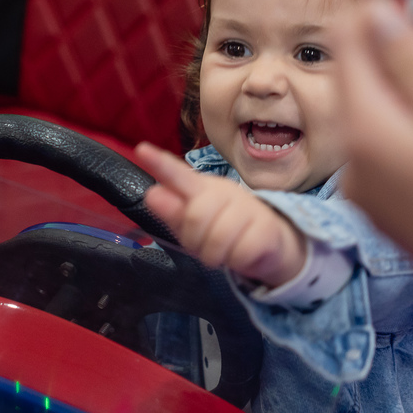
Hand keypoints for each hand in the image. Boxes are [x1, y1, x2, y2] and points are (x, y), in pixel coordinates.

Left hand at [135, 142, 307, 286]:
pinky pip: (239, 253)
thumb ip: (172, 210)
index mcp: (202, 188)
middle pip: (196, 215)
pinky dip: (235, 261)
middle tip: (203, 244)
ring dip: (215, 255)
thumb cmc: (225, 231)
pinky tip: (241, 254)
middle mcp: (226, 192)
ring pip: (217, 239)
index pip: (178, 174)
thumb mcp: (194, 225)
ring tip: (222, 251)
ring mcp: (249, 208)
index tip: (142, 150)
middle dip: (194, 240)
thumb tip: (152, 194)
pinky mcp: (267, 228)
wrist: (270, 244)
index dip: (160, 164)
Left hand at [335, 0, 412, 310]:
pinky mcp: (395, 209)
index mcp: (364, 129)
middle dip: (398, 47)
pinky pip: (397, 147)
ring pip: (382, 112)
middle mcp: (354, 161)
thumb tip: (377, 10)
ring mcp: (372, 190)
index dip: (379, 7)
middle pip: (362, 76)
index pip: (347, 40)